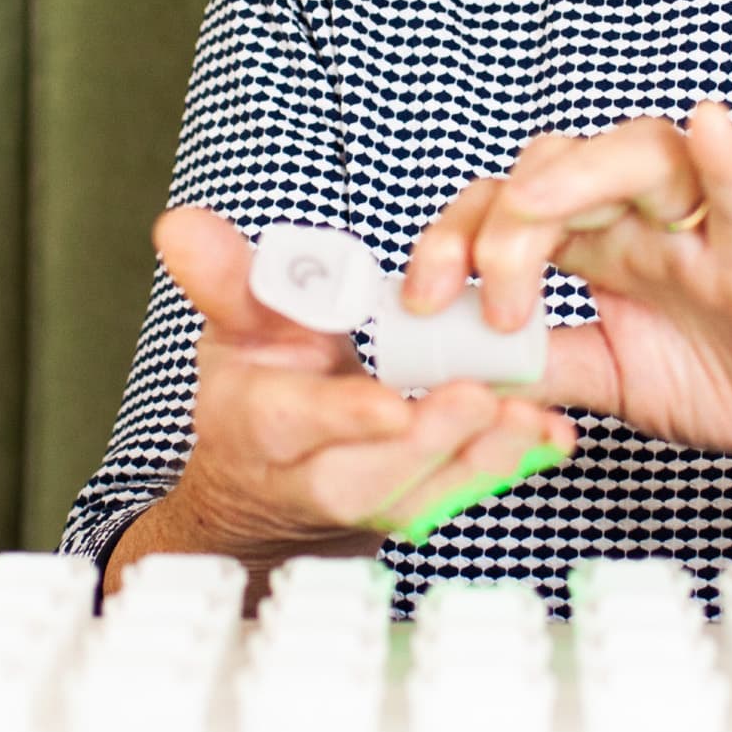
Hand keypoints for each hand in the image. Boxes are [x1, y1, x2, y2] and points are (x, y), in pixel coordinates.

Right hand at [134, 207, 578, 571]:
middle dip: (427, 445)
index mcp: (261, 422)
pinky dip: (508, 467)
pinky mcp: (416, 504)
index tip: (387, 404)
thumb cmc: (260, 381)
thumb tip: (181, 226)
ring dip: (481, 461)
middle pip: (369, 476)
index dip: (339, 416)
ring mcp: (369, 500)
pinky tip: (550, 438)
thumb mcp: (234, 324)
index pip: (295, 423)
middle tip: (482, 402)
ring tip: (530, 422)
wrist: (269, 471)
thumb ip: (223, 277)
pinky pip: (461, 493)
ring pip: (423, 494)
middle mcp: (314, 474)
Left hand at [401, 102, 731, 467]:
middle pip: (554, 166)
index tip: (421, 301)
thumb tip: (449, 363)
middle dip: (495, 221)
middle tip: (465, 292)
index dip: (452, 238)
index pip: (506, 204)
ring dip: (574, 178)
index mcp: (599, 241)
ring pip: (638, 154)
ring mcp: (702, 226)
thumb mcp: (603, 379)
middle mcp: (642, 217)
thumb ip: (533, 366)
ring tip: (531, 215)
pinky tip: (709, 126)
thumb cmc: (724, 377)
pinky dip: (725, 161)